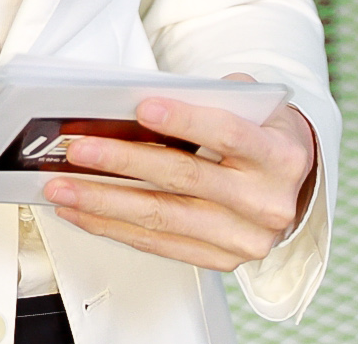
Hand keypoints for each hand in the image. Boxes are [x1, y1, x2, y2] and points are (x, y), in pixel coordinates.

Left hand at [40, 75, 316, 271]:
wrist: (292, 183)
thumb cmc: (261, 135)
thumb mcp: (250, 104)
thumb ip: (208, 97)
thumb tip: (140, 98)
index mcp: (279, 156)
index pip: (229, 134)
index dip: (186, 120)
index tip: (142, 108)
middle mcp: (266, 202)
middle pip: (185, 178)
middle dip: (123, 163)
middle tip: (79, 150)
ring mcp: (245, 237)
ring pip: (164, 217)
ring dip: (104, 202)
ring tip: (64, 187)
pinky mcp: (222, 259)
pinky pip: (159, 243)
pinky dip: (115, 227)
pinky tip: (84, 211)